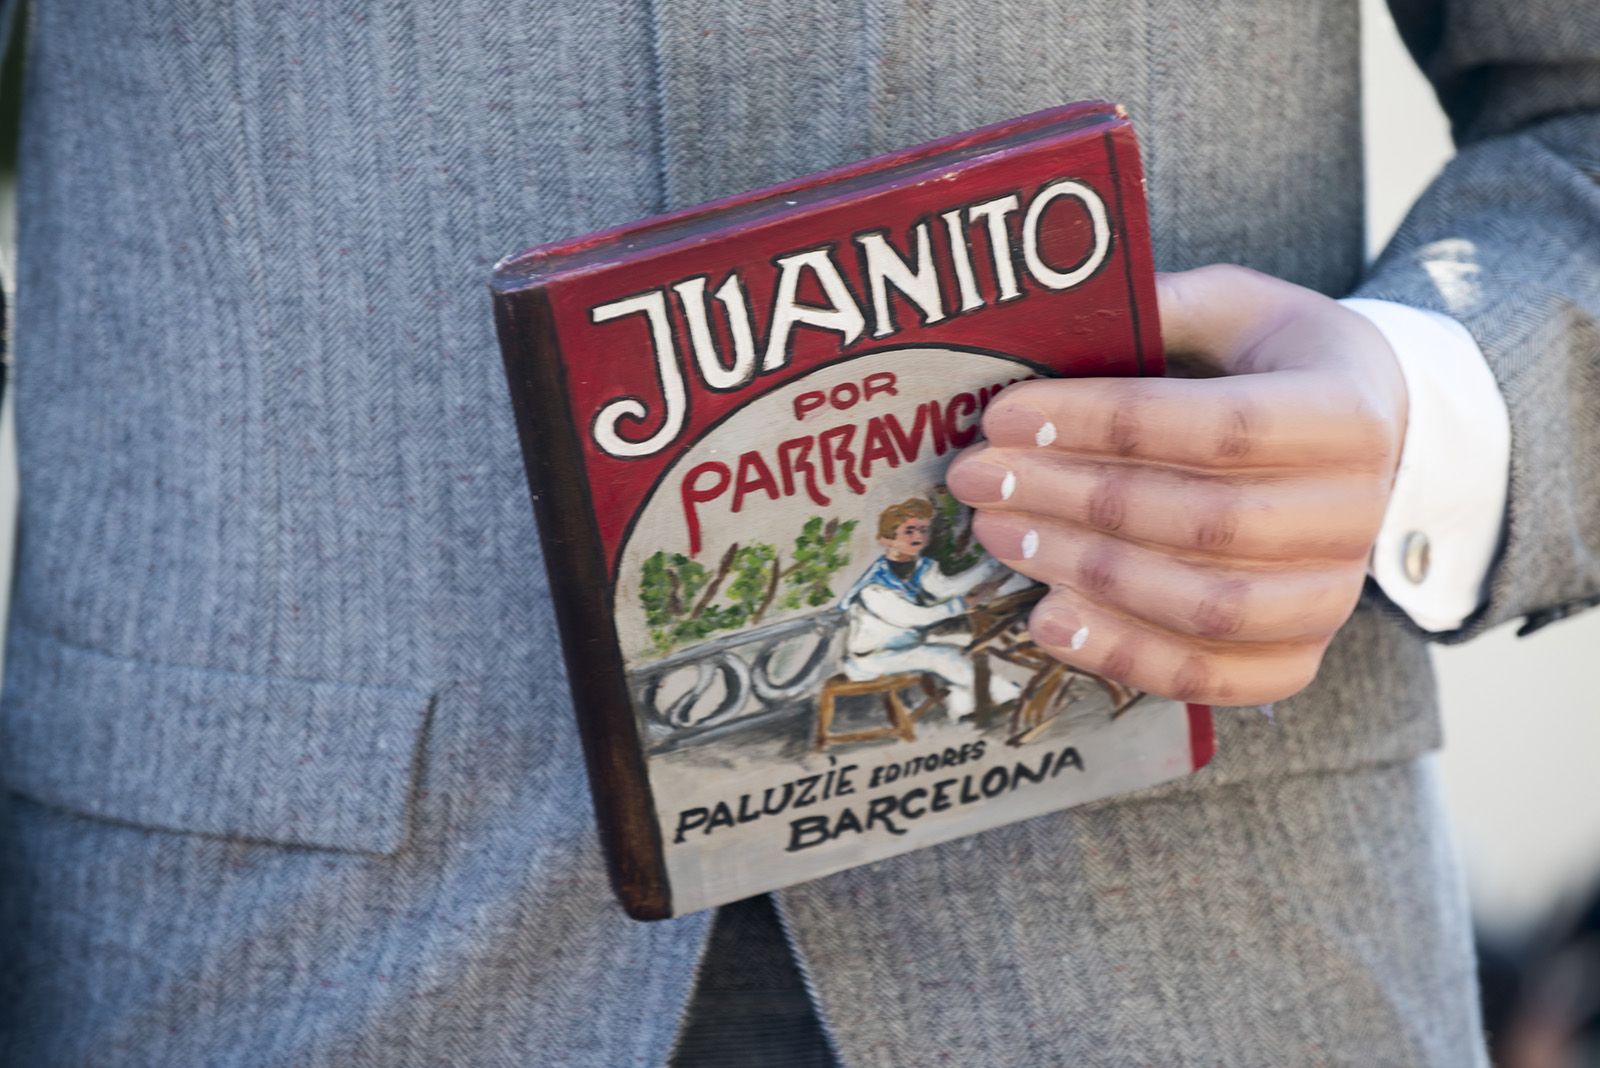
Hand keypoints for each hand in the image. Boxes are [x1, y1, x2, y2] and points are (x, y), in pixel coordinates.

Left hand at [946, 265, 1408, 705]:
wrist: (1360, 441)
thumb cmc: (1272, 366)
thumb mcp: (1235, 309)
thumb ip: (1161, 308)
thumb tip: (1054, 318)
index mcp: (1349, 413)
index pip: (1223, 428)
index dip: (1106, 425)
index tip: (1006, 416)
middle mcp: (1357, 512)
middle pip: (1208, 523)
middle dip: (1075, 500)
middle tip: (980, 479)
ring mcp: (1334, 595)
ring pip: (1210, 608)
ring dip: (1088, 575)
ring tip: (999, 535)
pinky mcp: (1300, 654)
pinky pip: (1212, 676)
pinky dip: (1125, 655)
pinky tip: (1047, 618)